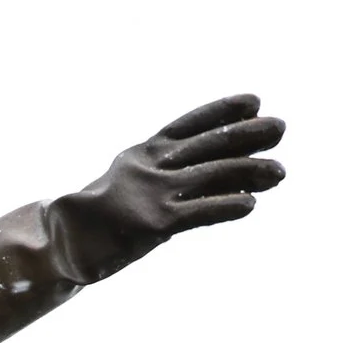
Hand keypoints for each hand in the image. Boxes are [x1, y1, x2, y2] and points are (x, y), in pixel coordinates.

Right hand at [48, 95, 285, 283]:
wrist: (62, 241)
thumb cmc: (96, 219)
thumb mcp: (129, 187)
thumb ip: (168, 181)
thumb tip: (221, 180)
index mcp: (143, 153)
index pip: (189, 125)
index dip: (222, 111)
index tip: (254, 102)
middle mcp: (151, 166)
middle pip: (208, 144)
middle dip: (247, 135)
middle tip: (280, 128)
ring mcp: (153, 193)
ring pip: (212, 175)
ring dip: (250, 170)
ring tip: (280, 172)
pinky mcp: (154, 223)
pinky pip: (199, 212)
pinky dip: (226, 206)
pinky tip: (250, 204)